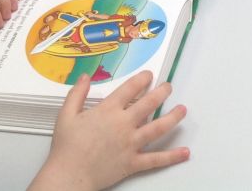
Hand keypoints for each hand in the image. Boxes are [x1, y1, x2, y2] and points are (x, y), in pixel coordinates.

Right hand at [29, 72, 188, 190]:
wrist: (68, 176)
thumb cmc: (66, 148)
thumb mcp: (66, 115)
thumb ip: (77, 94)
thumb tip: (85, 77)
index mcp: (108, 111)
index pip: (130, 88)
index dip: (142, 79)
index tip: (149, 75)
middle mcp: (123, 124)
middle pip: (149, 103)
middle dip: (162, 93)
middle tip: (168, 87)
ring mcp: (131, 143)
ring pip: (158, 127)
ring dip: (173, 117)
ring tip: (183, 109)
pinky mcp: (133, 162)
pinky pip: (156, 159)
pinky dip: (172, 156)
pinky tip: (185, 152)